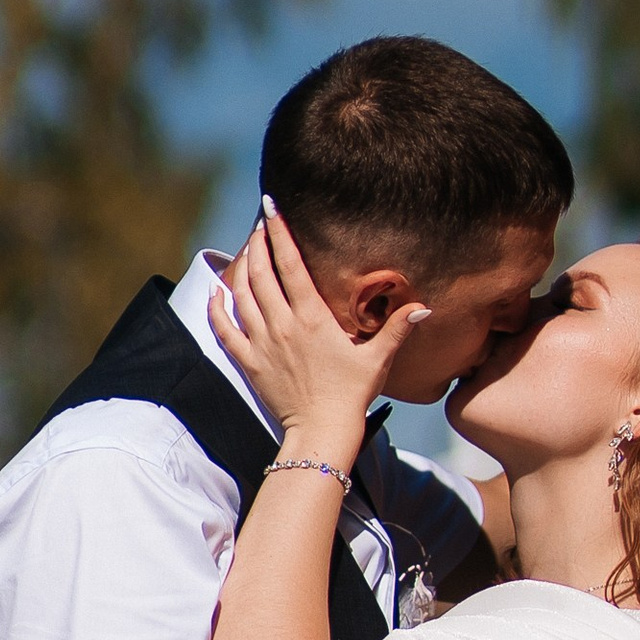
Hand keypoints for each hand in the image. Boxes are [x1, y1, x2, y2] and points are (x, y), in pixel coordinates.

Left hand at [211, 199, 422, 452]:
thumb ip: (397, 328)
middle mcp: (282, 324)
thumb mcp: (378, 359)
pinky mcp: (249, 362)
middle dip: (258, 242)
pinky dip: (216, 308)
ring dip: (241, 267)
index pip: (290, 264)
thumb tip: (424, 307)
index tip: (271, 208)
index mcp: (312, 317)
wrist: (322, 431)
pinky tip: (215, 293)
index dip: (280, 232)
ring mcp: (262, 343)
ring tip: (247, 248)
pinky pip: (224, 330)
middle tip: (259, 223)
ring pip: (241, 294)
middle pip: (261, 272)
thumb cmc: (352, 395)